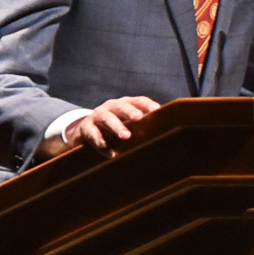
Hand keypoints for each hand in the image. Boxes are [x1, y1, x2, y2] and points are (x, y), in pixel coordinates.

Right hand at [44, 96, 161, 160]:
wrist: (85, 132)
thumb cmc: (115, 128)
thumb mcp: (128, 124)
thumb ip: (144, 126)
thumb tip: (168, 133)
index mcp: (124, 105)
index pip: (137, 101)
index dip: (146, 104)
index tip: (156, 110)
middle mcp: (110, 108)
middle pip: (120, 107)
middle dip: (130, 112)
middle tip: (139, 118)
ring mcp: (96, 117)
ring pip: (106, 118)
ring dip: (116, 127)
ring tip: (126, 136)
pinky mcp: (85, 128)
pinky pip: (92, 135)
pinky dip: (101, 144)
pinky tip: (111, 154)